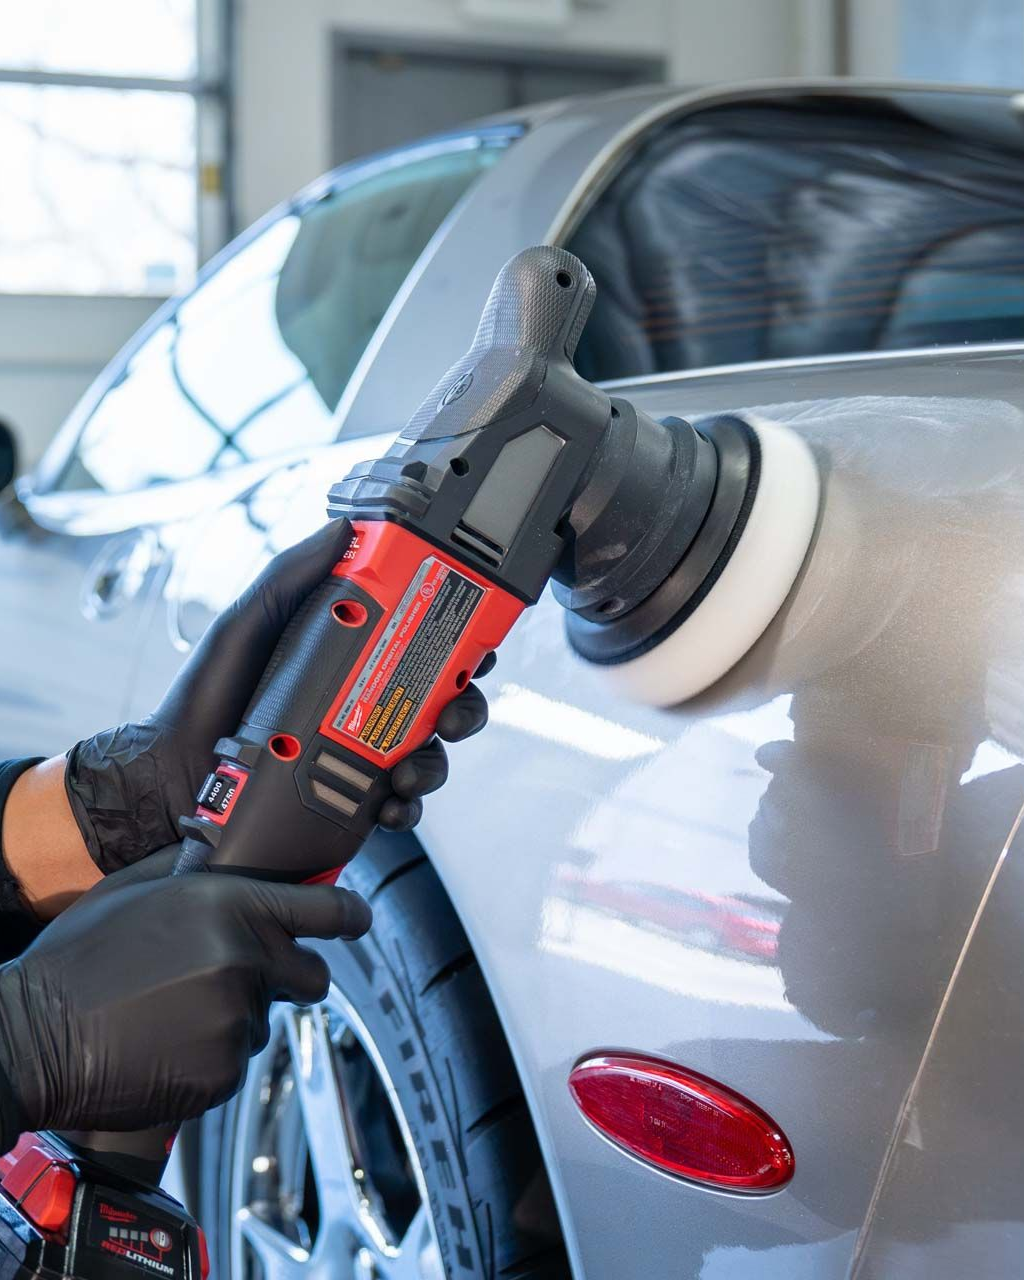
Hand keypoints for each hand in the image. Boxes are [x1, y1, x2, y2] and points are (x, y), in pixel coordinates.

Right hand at [0, 849, 371, 1137]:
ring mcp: (236, 1021)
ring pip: (265, 1020)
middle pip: (313, 975)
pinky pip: (235, 1061)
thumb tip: (220, 848)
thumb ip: (193, 867)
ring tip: (174, 1011)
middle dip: (291, 975)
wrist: (32, 1037)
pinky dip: (210, 1056)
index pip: (327, 909)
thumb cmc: (77, 958)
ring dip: (236, 1015)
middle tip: (245, 975)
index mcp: (231, 906)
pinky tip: (165, 1042)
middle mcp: (246, 960)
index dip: (350, 915)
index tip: (357, 919)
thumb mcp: (134, 888)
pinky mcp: (221, 1075)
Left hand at [64, 521, 490, 872]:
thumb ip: (290, 578)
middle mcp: (365, 707)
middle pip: (443, 705)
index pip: (424, 646)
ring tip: (410, 772)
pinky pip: (398, 808)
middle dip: (465, 711)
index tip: (478, 646)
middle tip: (451, 716)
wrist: (169, 777)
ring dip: (436, 765)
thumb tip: (342, 530)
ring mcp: (360, 757)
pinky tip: (390, 807)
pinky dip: (406, 811)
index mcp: (352, 661)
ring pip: (429, 758)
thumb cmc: (204, 699)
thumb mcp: (246, 625)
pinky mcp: (349, 803)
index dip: (463, 645)